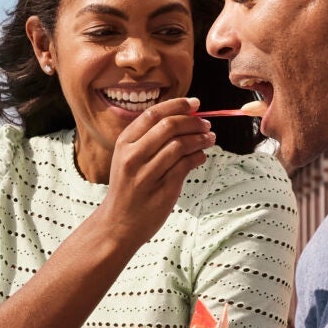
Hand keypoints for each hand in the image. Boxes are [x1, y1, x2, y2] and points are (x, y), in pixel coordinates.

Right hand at [96, 99, 212, 245]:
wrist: (118, 224)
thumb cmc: (128, 188)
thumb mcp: (127, 159)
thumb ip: (148, 139)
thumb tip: (183, 117)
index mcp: (123, 143)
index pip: (153, 114)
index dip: (177, 105)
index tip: (195, 104)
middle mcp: (132, 156)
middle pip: (169, 126)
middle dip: (193, 122)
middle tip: (206, 124)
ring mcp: (146, 174)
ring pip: (180, 145)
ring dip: (200, 138)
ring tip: (209, 138)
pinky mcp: (162, 190)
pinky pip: (186, 165)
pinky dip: (198, 157)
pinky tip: (201, 156)